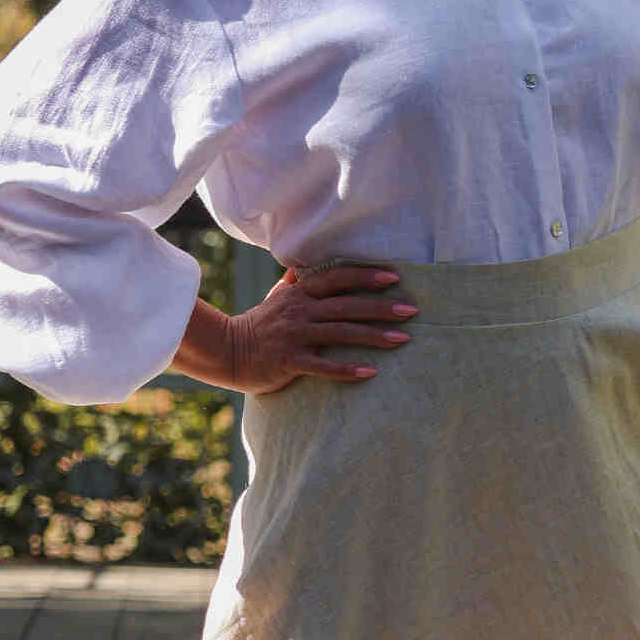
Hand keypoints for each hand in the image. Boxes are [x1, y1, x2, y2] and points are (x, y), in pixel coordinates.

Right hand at [173, 261, 416, 394]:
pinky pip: (324, 366)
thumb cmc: (258, 325)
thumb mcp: (276, 298)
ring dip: (374, 336)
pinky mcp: (289, 361)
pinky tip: (371, 373)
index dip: (366, 276)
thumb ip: (294, 283)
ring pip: (341, 333)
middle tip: (412, 311)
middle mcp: (300, 310)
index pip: (337, 279)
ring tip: (402, 339)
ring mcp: (295, 336)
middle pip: (347, 306)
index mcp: (299, 293)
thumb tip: (303, 266)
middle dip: (381, 307)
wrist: (227, 351)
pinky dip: (347, 369)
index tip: (395, 277)